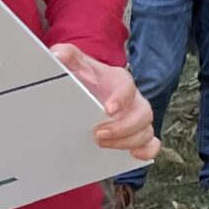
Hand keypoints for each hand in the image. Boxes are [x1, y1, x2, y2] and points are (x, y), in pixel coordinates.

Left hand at [54, 43, 158, 160]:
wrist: (84, 93)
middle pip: (143, 112)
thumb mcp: (74, 64)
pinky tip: (133, 156)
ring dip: (128, 141)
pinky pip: (151, 143)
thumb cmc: (83, 78)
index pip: (127, 86)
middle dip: (123, 127)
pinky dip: (147, 150)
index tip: (108, 110)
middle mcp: (133, 99)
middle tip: (98, 134)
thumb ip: (67, 55)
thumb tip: (57, 53)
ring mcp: (137, 118)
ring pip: (147, 130)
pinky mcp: (136, 134)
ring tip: (102, 145)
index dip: (121, 98)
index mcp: (119, 81)